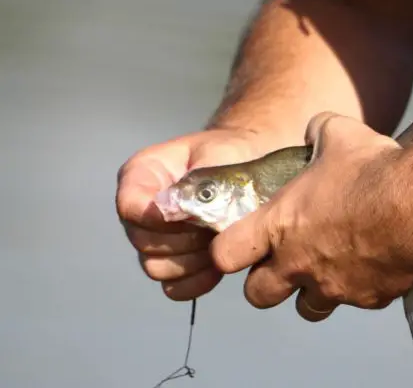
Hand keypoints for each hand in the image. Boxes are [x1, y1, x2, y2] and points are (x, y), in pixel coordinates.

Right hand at [116, 126, 283, 300]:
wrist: (254, 165)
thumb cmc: (232, 154)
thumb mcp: (218, 155)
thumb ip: (196, 180)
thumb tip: (173, 210)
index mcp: (143, 174)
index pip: (130, 205)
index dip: (157, 218)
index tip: (191, 215)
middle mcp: (141, 209)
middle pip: (143, 241)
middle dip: (184, 239)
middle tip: (217, 226)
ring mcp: (155, 239)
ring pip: (156, 267)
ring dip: (192, 261)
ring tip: (221, 242)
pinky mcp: (174, 263)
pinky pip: (173, 287)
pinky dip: (196, 282)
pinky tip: (218, 268)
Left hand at [208, 113, 412, 321]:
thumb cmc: (371, 169)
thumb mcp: (337, 134)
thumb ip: (316, 133)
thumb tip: (315, 130)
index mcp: (279, 225)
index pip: (225, 254)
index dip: (228, 251)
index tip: (240, 244)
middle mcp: (298, 264)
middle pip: (257, 296)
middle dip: (265, 283)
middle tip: (283, 263)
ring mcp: (333, 287)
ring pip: (307, 308)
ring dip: (311, 292)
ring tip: (330, 268)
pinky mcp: (368, 299)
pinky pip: (355, 301)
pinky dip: (358, 288)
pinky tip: (374, 264)